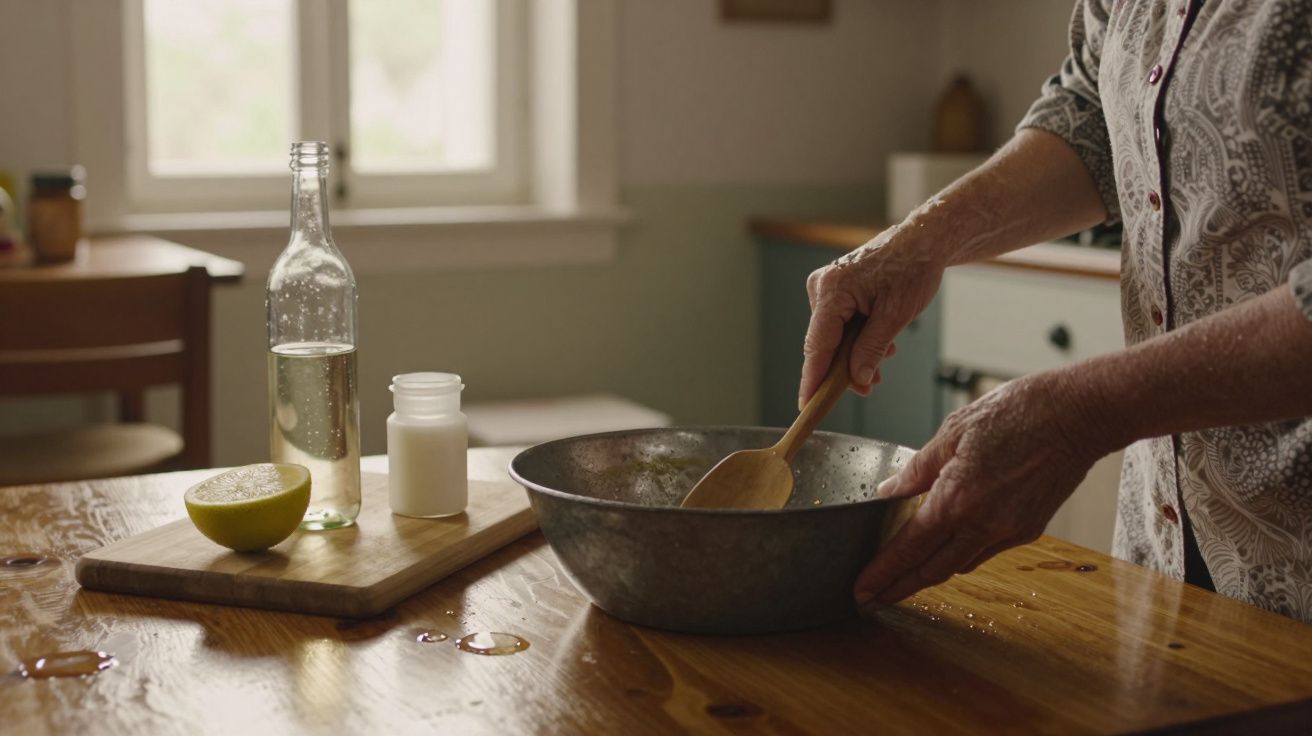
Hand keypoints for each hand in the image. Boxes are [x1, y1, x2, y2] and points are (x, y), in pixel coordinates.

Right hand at [800, 226, 944, 408]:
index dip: (813, 379)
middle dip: (844, 367)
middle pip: (823, 343)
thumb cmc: (912, 269)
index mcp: (832, 290)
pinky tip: (880, 342)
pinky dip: (857, 338)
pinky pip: (839, 324)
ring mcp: (826, 287)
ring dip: (855, 352)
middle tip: (868, 387)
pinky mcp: (835, 290)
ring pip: (833, 336)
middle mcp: (822, 287)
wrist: (923, 240)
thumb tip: (857, 380)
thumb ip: (871, 349)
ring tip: (884, 358)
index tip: (806, 406)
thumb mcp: (895, 316)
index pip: (817, 345)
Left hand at [853, 372, 1109, 610]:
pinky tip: (950, 540)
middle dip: (899, 588)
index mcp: (957, 500)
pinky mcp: (1030, 529)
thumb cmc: (1017, 412)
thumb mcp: (953, 431)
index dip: (883, 574)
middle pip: (933, 571)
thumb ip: (917, 469)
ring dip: (931, 571)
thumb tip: (888, 492)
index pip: (909, 549)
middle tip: (873, 600)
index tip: (862, 591)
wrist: (1077, 415)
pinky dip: (963, 551)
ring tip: (905, 571)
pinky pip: (986, 550)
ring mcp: (1010, 531)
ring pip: (961, 563)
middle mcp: (984, 525)